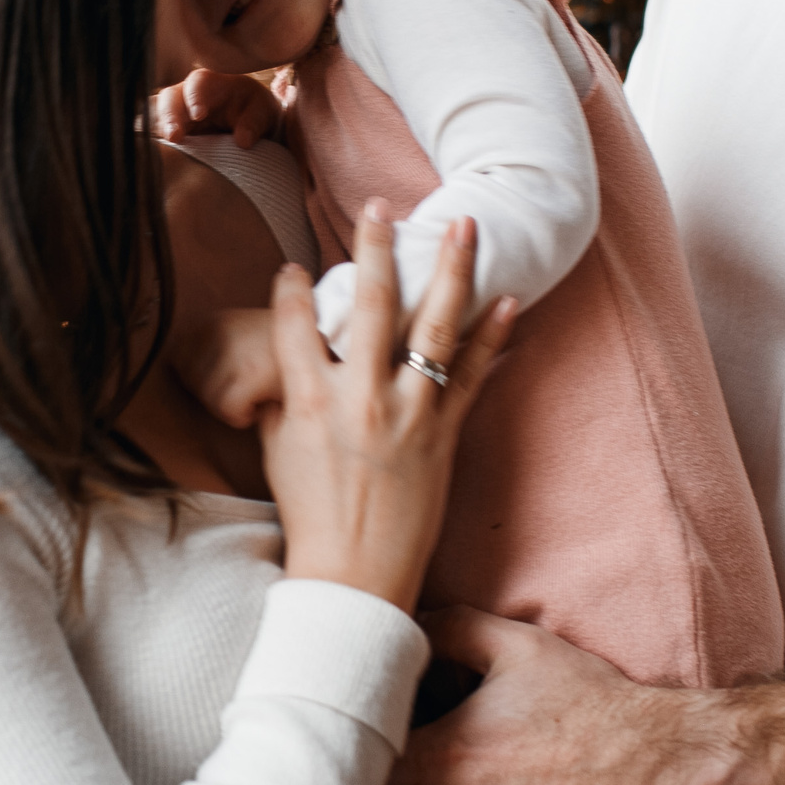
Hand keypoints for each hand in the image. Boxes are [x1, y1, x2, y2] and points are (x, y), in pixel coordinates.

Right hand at [153, 68, 282, 146]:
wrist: (247, 120)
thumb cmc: (253, 109)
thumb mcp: (262, 112)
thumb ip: (254, 123)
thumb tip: (243, 142)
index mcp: (212, 82)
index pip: (198, 83)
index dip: (195, 97)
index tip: (198, 115)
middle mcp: (187, 93)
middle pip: (170, 98)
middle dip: (170, 116)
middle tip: (175, 136)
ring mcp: (176, 112)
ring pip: (158, 115)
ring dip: (160, 130)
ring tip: (167, 147)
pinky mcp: (171, 129)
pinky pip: (157, 132)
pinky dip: (157, 142)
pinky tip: (159, 155)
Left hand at [174, 307, 281, 427]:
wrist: (330, 351)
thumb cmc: (283, 354)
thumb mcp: (240, 335)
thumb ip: (205, 349)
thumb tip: (168, 369)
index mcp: (213, 320)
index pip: (176, 360)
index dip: (199, 378)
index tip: (231, 376)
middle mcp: (219, 330)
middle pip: (188, 382)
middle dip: (212, 392)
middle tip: (246, 384)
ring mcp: (233, 351)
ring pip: (206, 399)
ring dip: (229, 405)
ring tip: (256, 391)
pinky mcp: (249, 374)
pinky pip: (226, 411)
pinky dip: (242, 416)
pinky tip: (262, 403)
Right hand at [263, 204, 514, 610]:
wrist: (355, 577)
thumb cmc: (312, 517)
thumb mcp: (277, 453)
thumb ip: (281, 401)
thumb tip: (282, 368)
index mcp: (306, 402)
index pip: (293, 323)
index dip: (292, 288)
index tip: (297, 266)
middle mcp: (358, 399)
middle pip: (367, 305)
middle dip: (375, 249)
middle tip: (381, 207)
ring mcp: (407, 414)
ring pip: (431, 327)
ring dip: (449, 270)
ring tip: (461, 225)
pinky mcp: (444, 435)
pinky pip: (474, 374)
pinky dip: (492, 335)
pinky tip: (506, 298)